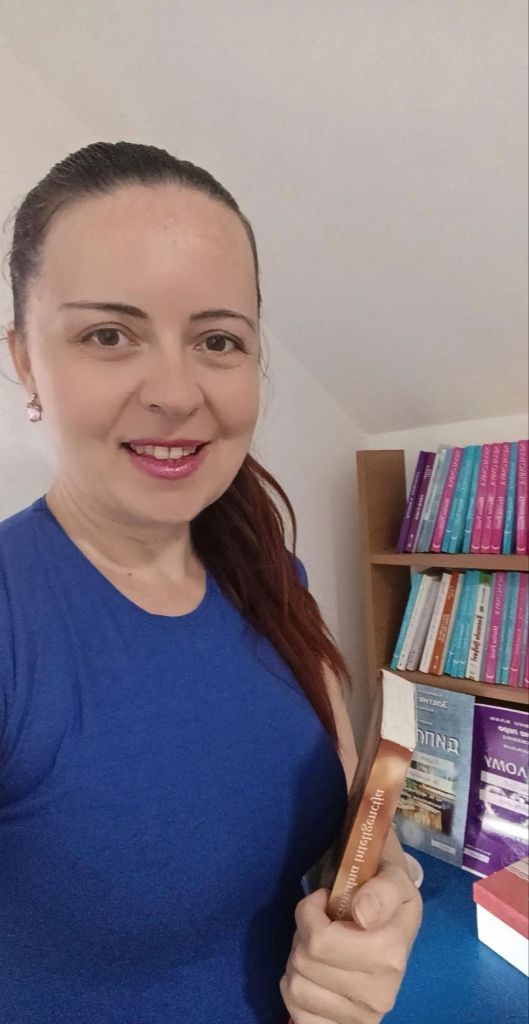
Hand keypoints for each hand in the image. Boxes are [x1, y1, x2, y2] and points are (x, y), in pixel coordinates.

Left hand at [280, 860, 421, 1022]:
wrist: (398, 920)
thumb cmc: (386, 893)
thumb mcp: (393, 877)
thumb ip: (381, 890)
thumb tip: (362, 913)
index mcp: (390, 955)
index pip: (319, 941)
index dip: (309, 912)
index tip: (323, 899)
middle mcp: (379, 994)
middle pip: (304, 961)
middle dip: (303, 934)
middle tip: (322, 922)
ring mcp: (362, 1017)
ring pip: (296, 986)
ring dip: (298, 959)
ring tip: (319, 946)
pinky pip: (297, 1013)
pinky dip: (295, 991)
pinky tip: (314, 974)